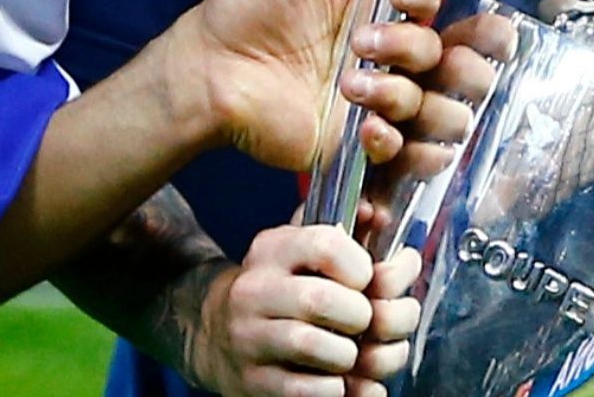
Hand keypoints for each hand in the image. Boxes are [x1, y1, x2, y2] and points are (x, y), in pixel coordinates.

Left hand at [187, 0, 445, 172]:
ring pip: (436, 107)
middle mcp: (385, 55)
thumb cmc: (242, 4)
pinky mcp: (359, 144)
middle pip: (443, 56)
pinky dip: (394, 141)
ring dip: (402, 96)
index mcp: (374, 6)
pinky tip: (363, 127)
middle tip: (364, 43)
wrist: (209, 72)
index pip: (428, 2)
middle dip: (415, 48)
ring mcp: (376, 102)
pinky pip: (407, 154)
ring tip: (351, 88)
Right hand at [192, 226, 421, 396]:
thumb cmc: (281, 289)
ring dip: (348, 356)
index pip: (326, 244)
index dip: (361, 266)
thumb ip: (345, 227)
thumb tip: (377, 214)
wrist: (216, 334)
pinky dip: (334, 389)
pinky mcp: (251, 381)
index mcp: (272, 249)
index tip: (366, 281)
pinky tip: (336, 380)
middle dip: (360, 316)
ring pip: (314, 346)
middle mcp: (254, 290)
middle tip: (364, 322)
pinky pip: (306, 390)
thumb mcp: (301, 249)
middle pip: (322, 300)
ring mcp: (248, 338)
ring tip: (349, 353)